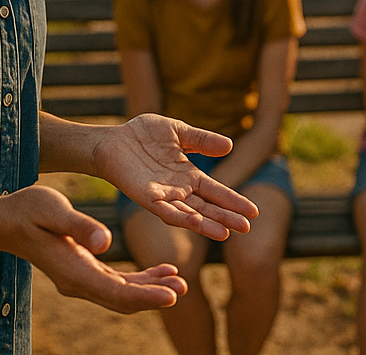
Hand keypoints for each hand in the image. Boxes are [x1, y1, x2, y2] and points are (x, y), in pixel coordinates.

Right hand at [4, 185, 189, 312]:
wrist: (7, 221)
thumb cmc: (29, 210)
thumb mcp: (54, 210)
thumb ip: (80, 226)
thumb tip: (104, 243)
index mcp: (74, 271)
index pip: (117, 292)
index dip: (147, 296)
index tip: (172, 295)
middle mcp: (78, 282)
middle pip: (122, 299)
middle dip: (154, 297)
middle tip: (184, 289)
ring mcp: (81, 279)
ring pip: (122, 294)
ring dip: (150, 290)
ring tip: (180, 282)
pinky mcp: (84, 271)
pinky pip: (116, 284)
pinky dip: (139, 282)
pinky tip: (161, 272)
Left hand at [94, 115, 259, 239]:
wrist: (112, 139)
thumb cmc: (143, 134)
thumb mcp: (179, 132)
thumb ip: (202, 140)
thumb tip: (230, 145)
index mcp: (189, 175)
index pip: (216, 191)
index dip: (233, 201)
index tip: (253, 212)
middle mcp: (179, 190)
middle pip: (207, 207)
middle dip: (226, 217)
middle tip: (247, 228)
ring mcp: (164, 197)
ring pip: (189, 214)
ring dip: (207, 224)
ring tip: (226, 233)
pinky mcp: (147, 198)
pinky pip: (166, 211)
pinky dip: (181, 217)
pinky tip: (195, 222)